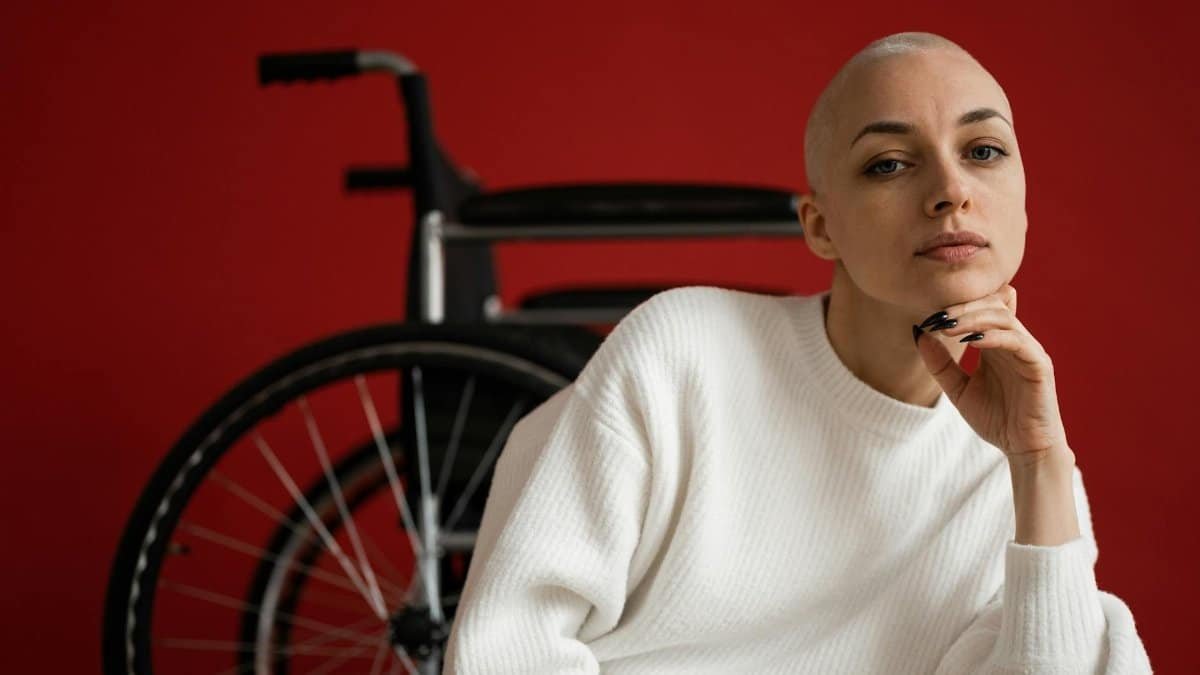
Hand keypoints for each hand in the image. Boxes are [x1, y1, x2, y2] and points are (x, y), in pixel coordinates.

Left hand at [912, 284, 1071, 466]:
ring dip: (974, 319)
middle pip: (993, 304)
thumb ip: (940, 363)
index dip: (956, 306)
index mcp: (995, 343)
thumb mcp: (958, 389)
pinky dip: (994, 337)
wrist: (1022, 449)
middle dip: (963, 306)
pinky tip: (972, 342)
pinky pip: (1018, 342)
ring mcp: (1028, 351)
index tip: (928, 317)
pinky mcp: (1039, 366)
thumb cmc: (995, 418)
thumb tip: (918, 332)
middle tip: (938, 317)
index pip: (980, 307)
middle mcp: (1013, 341)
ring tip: (948, 327)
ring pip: (1005, 318)